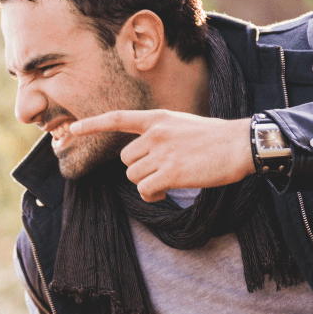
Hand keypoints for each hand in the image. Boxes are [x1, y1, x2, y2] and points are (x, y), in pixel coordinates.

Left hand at [70, 110, 253, 201]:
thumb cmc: (216, 139)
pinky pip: (146, 190)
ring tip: (167, 183)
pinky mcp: (171, 172)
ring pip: (134, 176)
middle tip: (161, 174)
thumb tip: (145, 160)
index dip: (93, 124)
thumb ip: (161, 136)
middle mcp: (156, 133)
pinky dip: (153, 195)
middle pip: (126, 160)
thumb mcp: (183, 126)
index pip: (118, 118)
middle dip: (140, 170)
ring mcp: (162, 153)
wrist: (240, 144)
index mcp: (158, 119)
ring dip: (147, 185)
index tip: (72, 129)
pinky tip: (166, 192)